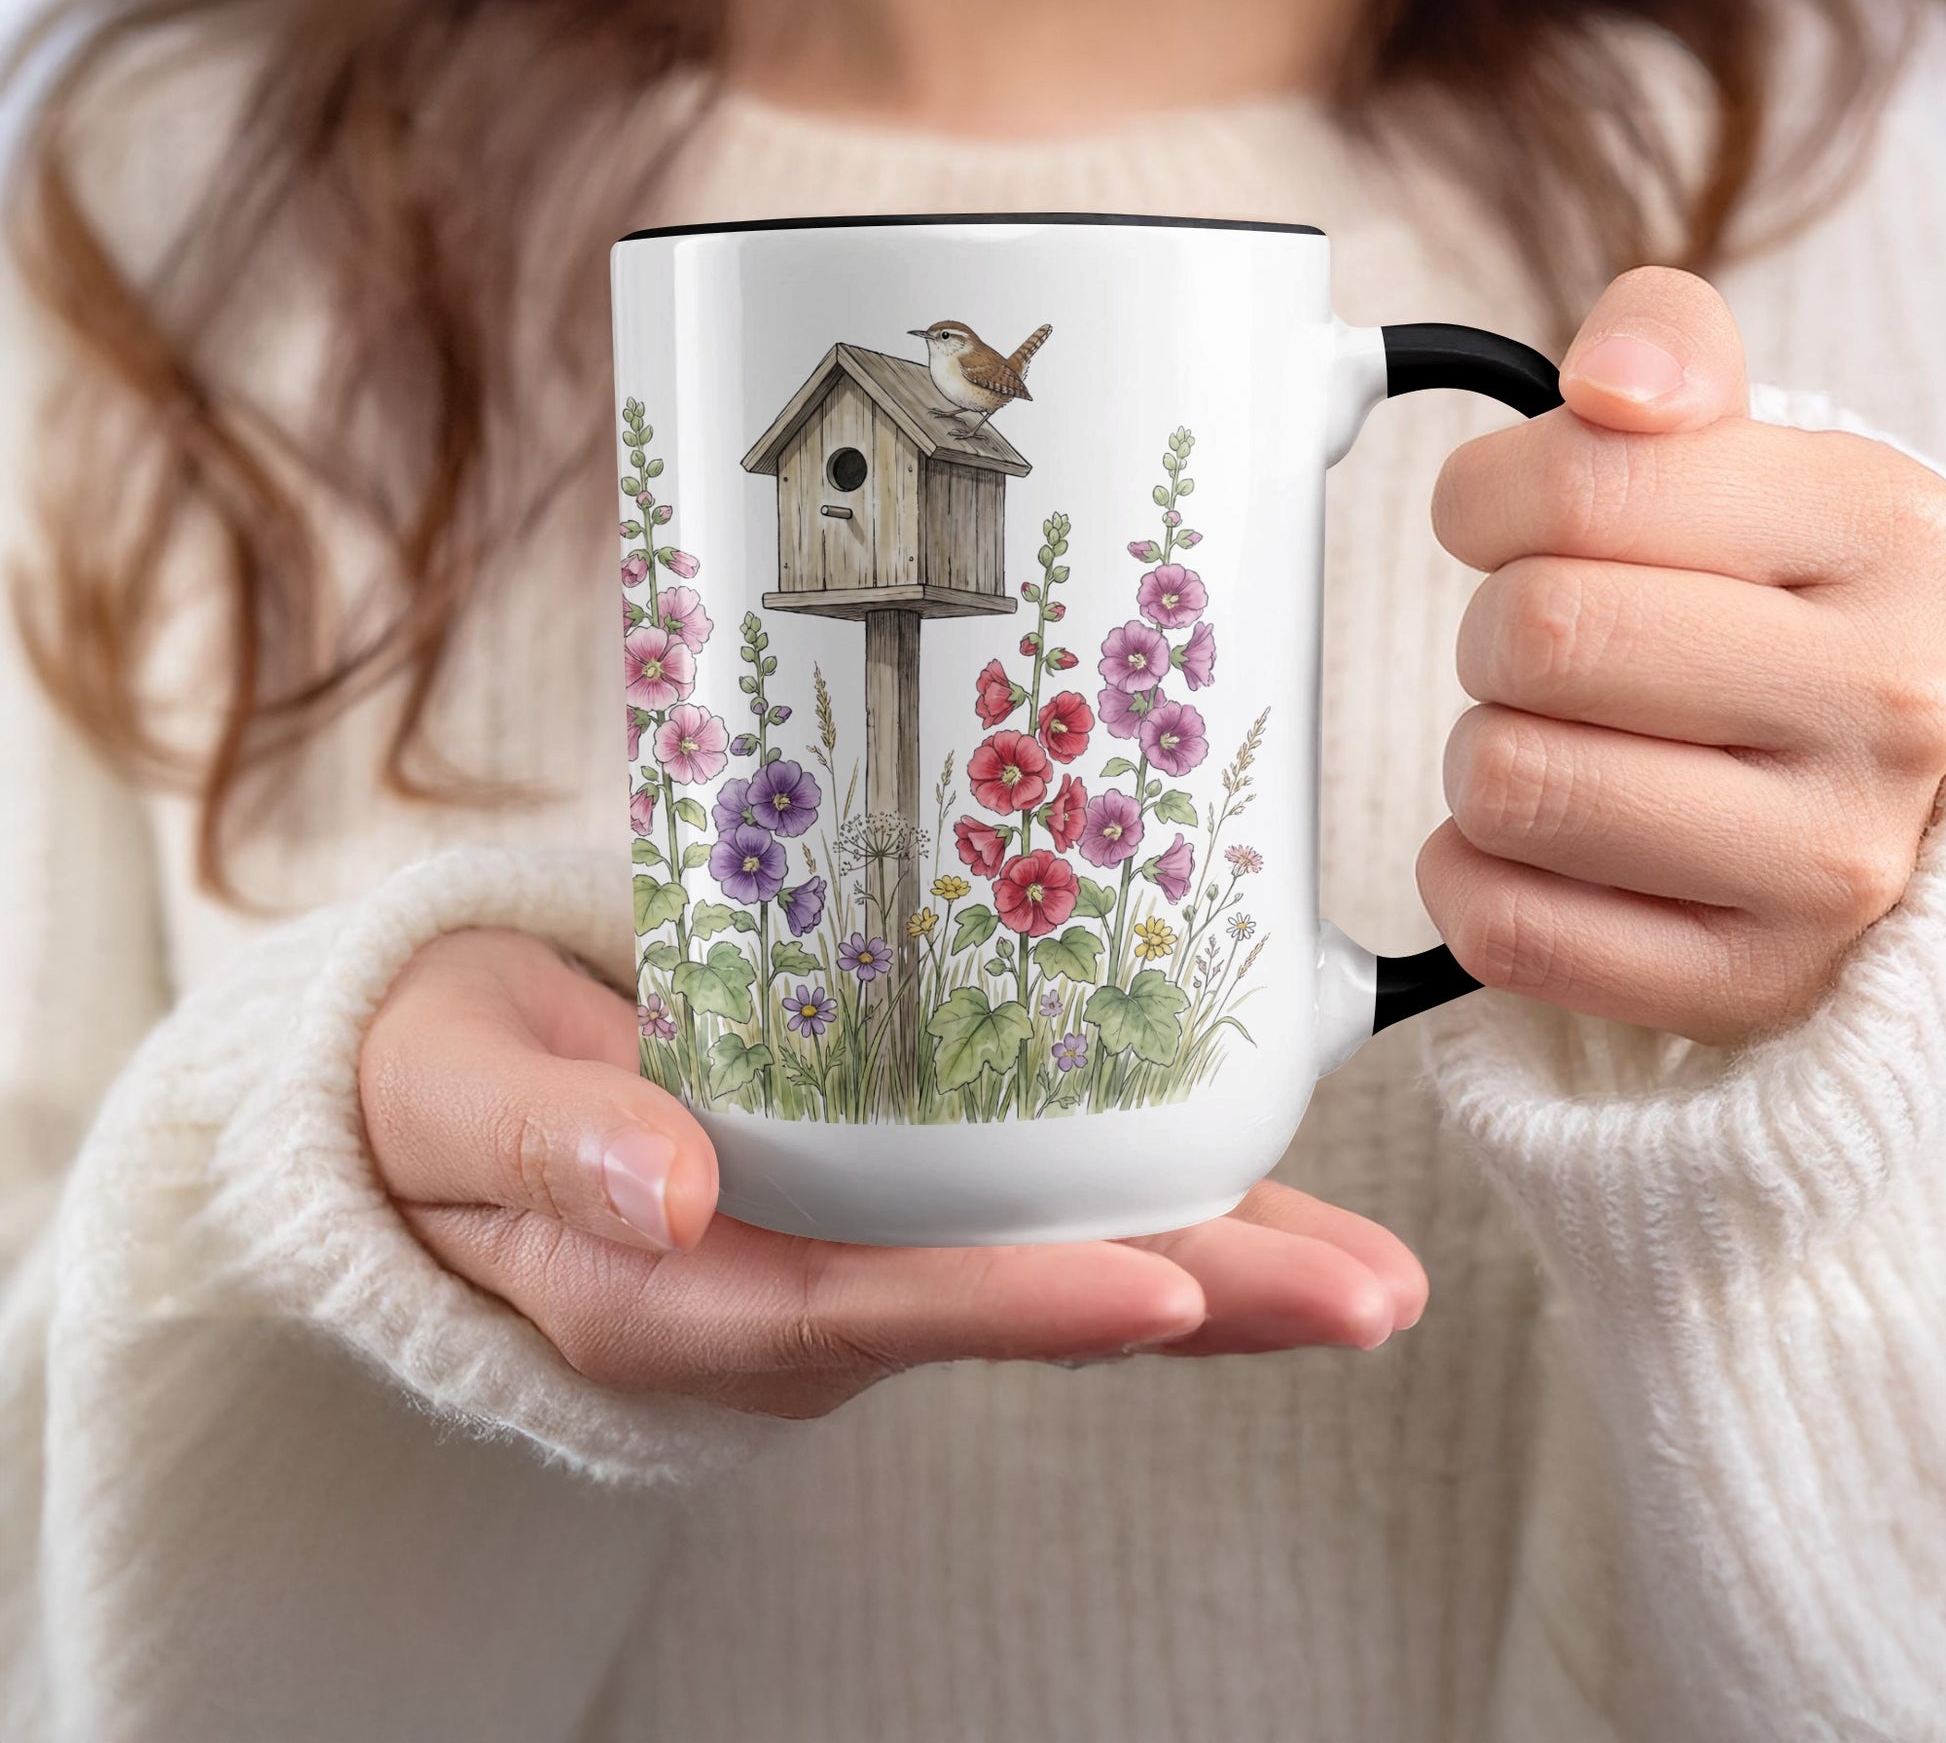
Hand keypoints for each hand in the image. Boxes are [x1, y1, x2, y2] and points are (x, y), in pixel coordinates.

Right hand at [359, 930, 1426, 1417]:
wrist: (446, 1092)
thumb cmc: (440, 1086)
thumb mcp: (451, 1095)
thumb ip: (543, 1140)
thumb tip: (663, 1186)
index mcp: (682, 1290)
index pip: (869, 1308)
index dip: (1018, 1304)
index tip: (1164, 1294)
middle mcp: (793, 1291)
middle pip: (1009, 1304)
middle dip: (1195, 1305)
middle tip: (1367, 1296)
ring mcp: (846, 1248)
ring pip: (1045, 1263)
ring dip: (1213, 1262)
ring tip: (1370, 1267)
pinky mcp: (877, 1194)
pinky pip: (1024, 1204)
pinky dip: (1144, 1194)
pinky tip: (1253, 1175)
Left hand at [1422, 267, 1945, 1046]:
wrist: (1909, 787)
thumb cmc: (1795, 611)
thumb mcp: (1763, 456)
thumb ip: (1669, 355)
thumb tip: (1608, 383)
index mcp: (1876, 531)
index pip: (1578, 488)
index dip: (1485, 500)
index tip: (1503, 522)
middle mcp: (1881, 701)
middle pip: (1532, 638)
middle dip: (1494, 634)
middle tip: (1544, 650)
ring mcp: (1822, 863)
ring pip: (1509, 785)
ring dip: (1485, 757)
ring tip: (1558, 743)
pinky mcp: (1748, 981)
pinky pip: (1508, 928)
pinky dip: (1472, 877)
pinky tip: (1534, 845)